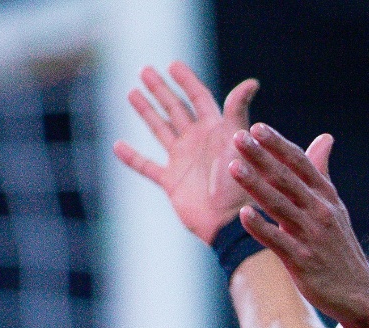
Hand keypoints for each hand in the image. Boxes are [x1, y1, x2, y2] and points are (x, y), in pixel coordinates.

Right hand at [112, 62, 329, 245]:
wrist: (230, 222)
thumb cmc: (240, 184)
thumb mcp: (240, 143)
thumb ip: (238, 112)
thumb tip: (252, 82)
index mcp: (215, 130)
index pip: (198, 97)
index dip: (186, 80)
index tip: (173, 65)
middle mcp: (198, 142)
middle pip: (176, 108)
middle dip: (161, 89)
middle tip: (145, 70)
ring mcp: (183, 161)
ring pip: (160, 129)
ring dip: (146, 111)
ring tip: (132, 92)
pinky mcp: (172, 182)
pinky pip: (147, 166)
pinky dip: (131, 157)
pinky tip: (117, 145)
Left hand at [229, 124, 368, 324]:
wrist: (358, 293)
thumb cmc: (339, 247)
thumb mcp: (335, 207)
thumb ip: (321, 173)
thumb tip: (324, 138)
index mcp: (326, 197)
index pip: (301, 163)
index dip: (278, 145)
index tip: (258, 128)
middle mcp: (320, 212)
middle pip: (286, 178)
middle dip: (261, 157)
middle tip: (238, 137)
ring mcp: (311, 236)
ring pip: (279, 205)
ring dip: (255, 185)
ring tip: (233, 167)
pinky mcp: (302, 261)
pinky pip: (278, 241)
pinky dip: (261, 228)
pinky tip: (243, 215)